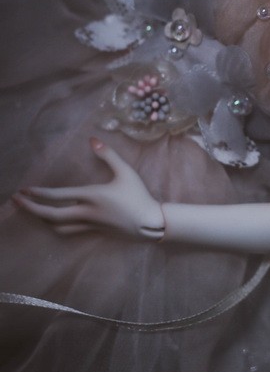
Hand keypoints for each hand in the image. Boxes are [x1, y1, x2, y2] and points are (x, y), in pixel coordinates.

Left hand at [13, 138, 165, 240]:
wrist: (150, 223)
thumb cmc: (138, 195)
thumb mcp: (125, 172)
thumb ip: (108, 155)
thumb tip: (92, 140)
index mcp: (91, 196)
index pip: (57, 197)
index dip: (38, 194)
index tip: (24, 190)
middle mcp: (86, 213)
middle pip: (50, 215)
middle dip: (31, 209)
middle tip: (17, 202)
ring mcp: (88, 225)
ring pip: (57, 226)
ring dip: (41, 219)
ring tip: (32, 211)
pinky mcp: (93, 232)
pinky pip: (68, 231)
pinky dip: (56, 226)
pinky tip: (53, 222)